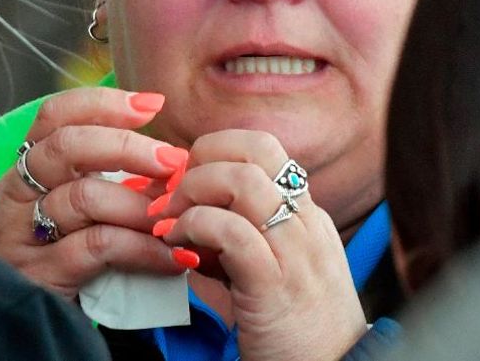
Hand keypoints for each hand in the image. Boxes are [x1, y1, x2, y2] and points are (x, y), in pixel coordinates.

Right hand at [0, 87, 188, 298]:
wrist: (19, 325)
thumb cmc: (56, 258)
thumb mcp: (68, 212)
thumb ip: (100, 179)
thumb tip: (167, 156)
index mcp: (23, 170)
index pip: (54, 116)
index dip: (103, 104)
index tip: (152, 105)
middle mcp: (13, 195)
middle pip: (67, 147)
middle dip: (128, 147)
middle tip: (174, 162)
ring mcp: (21, 235)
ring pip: (84, 197)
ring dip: (141, 203)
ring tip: (175, 215)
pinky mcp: (39, 274)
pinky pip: (99, 247)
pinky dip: (143, 248)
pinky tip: (172, 256)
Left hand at [150, 129, 367, 360]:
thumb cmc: (297, 332)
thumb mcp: (273, 272)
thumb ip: (239, 241)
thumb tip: (187, 218)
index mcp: (308, 216)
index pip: (264, 148)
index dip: (217, 151)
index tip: (186, 179)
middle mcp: (306, 223)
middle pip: (258, 148)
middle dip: (204, 156)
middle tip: (174, 191)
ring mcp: (295, 252)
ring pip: (243, 181)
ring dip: (193, 190)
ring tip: (171, 219)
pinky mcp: (274, 284)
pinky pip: (232, 231)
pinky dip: (194, 227)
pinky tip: (177, 244)